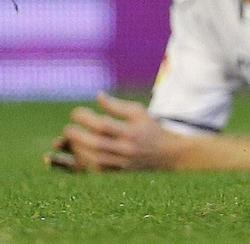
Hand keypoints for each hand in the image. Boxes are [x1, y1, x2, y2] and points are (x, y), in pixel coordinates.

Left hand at [46, 93, 177, 172]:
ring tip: (65, 140)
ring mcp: (119, 163)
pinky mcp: (114, 172)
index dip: (86, 119)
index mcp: (131, 131)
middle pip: (95, 144)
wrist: (166, 154)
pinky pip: (91, 170)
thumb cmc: (150, 128)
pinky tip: (64, 156)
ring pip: (91, 159)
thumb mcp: (139, 112)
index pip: (103, 126)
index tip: (76, 113)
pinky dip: (75, 164)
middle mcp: (125, 149)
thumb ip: (117, 106)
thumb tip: (98, 96)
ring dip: (75, 150)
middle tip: (68, 129)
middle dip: (77, 136)